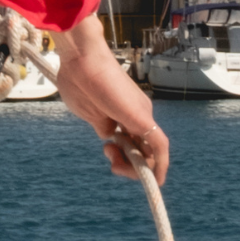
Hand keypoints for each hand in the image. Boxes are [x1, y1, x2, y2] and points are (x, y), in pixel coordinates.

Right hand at [58, 18, 167, 181]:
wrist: (80, 59)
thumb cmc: (78, 80)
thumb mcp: (88, 113)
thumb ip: (101, 126)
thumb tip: (109, 137)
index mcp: (123, 114)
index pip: (133, 144)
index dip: (123, 157)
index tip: (107, 152)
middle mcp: (137, 115)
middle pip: (143, 151)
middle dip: (127, 165)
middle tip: (109, 157)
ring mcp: (142, 117)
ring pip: (152, 154)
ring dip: (135, 170)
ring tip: (113, 160)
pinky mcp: (144, 119)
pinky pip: (160, 149)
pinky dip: (159, 168)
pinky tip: (154, 181)